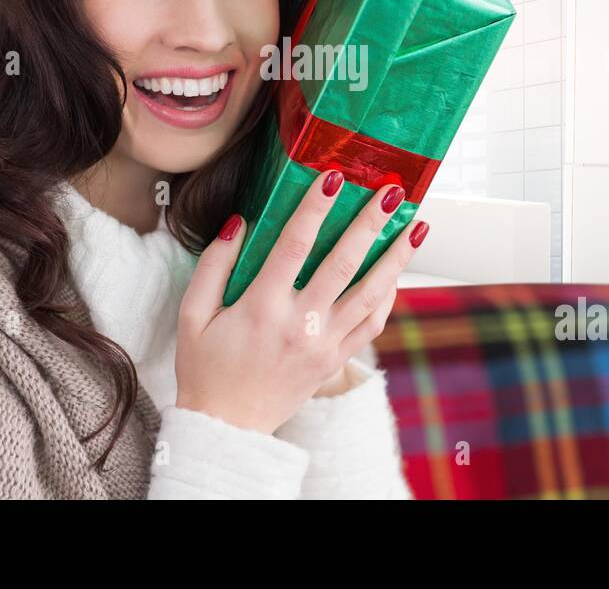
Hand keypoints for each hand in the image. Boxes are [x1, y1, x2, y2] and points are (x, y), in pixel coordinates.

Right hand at [173, 169, 425, 434]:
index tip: (333, 178)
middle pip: (344, 263)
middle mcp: (300, 325)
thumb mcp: (192, 315)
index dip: (315, 209)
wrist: (226, 429)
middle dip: (370, 224)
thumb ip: (214, 265)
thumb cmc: (205, 368)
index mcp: (261, 308)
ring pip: (371, 294)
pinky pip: (372, 324)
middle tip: (391, 191)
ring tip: (417, 228)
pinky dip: (388, 296)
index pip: (294, 246)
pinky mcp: (336, 361)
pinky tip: (396, 272)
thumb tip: (240, 222)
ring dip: (396, 258)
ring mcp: (324, 345)